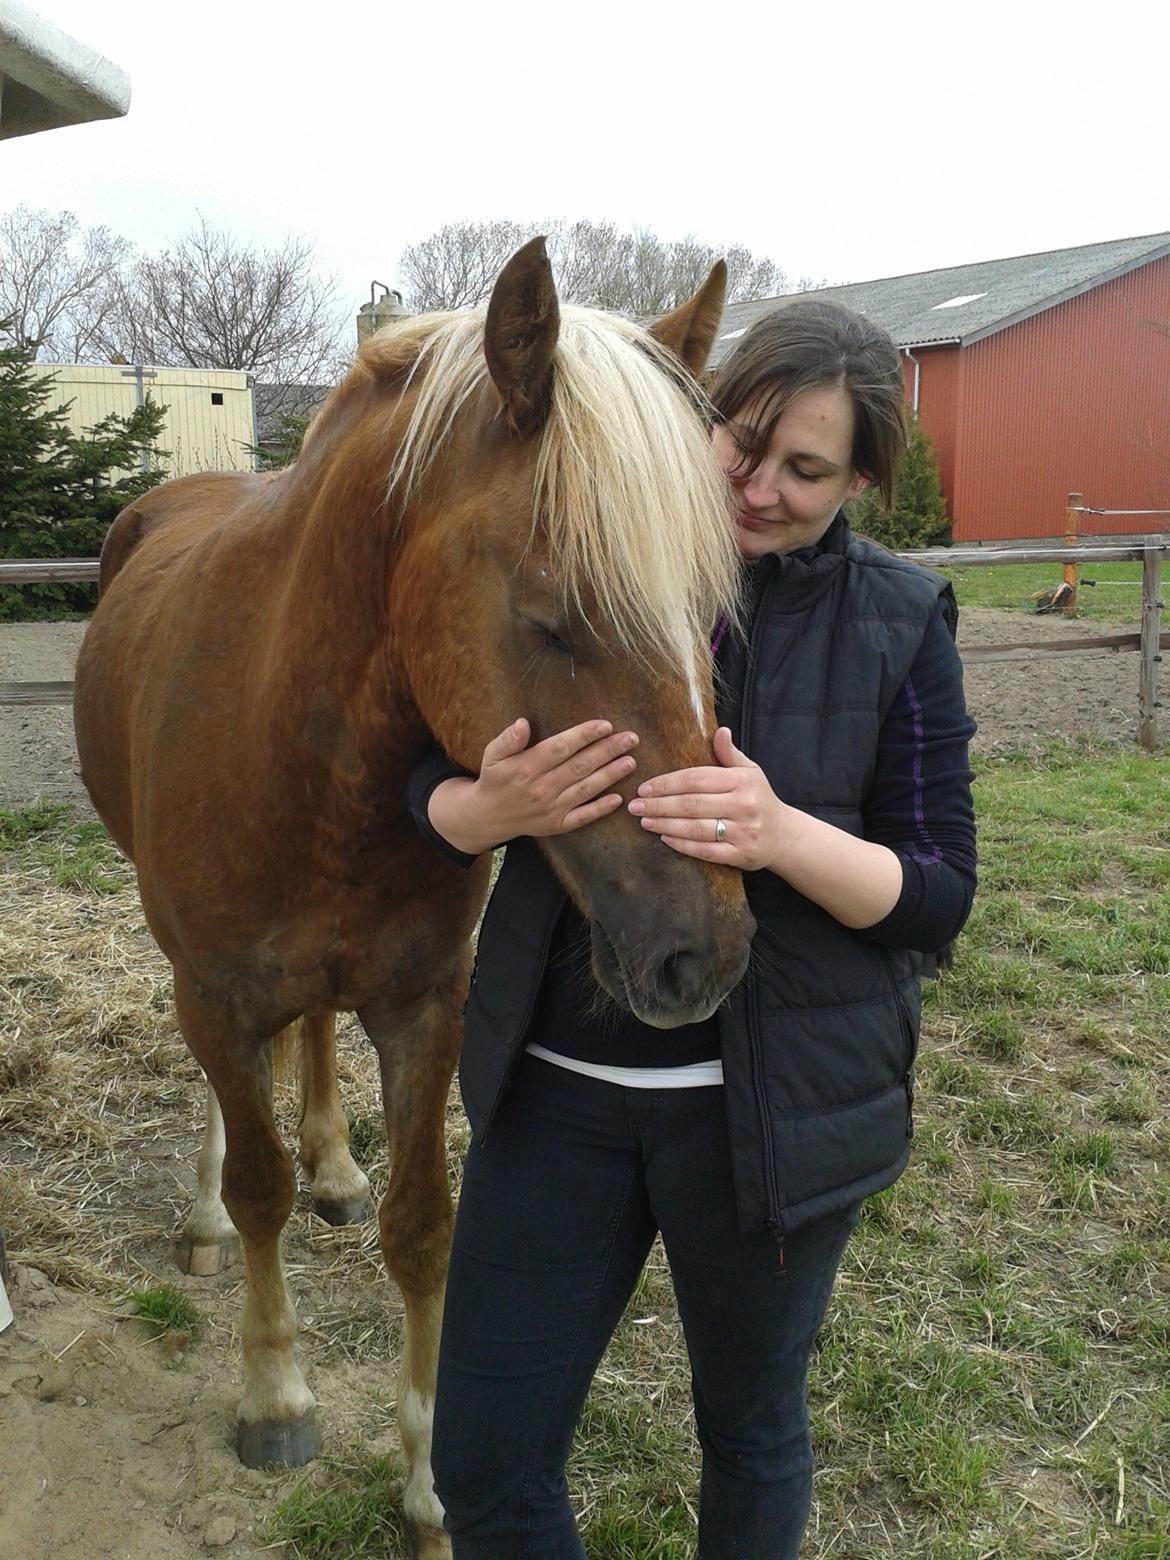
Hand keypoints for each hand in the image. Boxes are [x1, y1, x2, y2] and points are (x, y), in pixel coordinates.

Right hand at [429, 718, 639, 854]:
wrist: (488, 817)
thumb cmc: (495, 779)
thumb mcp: (492, 755)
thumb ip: (507, 739)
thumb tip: (523, 723)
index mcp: (526, 768)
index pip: (560, 748)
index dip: (584, 736)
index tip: (605, 725)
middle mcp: (542, 788)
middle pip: (580, 766)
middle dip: (607, 751)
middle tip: (631, 738)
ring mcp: (551, 809)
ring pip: (585, 789)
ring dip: (610, 776)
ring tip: (631, 761)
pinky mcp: (557, 825)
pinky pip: (582, 817)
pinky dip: (601, 809)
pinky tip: (619, 798)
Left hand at [627, 727, 784, 870]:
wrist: (785, 835)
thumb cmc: (760, 799)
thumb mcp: (750, 772)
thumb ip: (729, 754)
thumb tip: (719, 730)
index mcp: (742, 781)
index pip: (697, 779)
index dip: (667, 783)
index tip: (644, 787)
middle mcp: (744, 805)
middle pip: (692, 804)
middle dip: (659, 805)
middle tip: (635, 806)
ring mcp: (743, 831)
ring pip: (696, 828)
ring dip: (665, 825)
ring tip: (644, 821)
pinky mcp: (741, 855)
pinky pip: (706, 851)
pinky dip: (683, 845)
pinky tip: (665, 838)